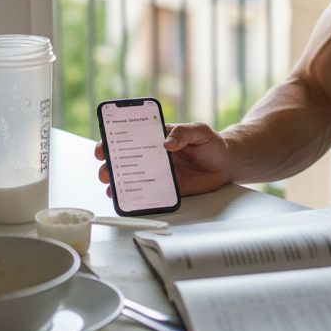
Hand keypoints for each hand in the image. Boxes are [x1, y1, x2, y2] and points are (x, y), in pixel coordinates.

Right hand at [94, 121, 232, 197]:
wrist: (226, 164)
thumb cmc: (211, 143)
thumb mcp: (200, 131)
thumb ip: (184, 132)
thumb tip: (167, 142)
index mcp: (156, 137)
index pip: (129, 136)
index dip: (111, 140)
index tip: (103, 146)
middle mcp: (152, 155)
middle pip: (124, 159)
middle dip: (109, 165)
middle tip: (105, 171)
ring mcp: (158, 173)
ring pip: (131, 178)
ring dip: (117, 183)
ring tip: (112, 188)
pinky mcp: (166, 188)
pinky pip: (147, 194)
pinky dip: (136, 198)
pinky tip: (130, 200)